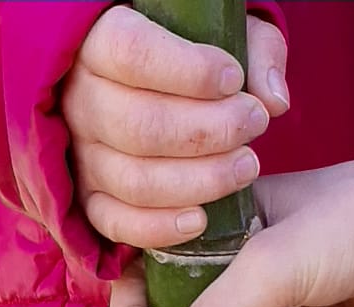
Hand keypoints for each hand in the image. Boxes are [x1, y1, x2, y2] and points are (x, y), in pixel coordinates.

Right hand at [62, 7, 288, 251]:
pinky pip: (116, 223)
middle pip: (140, 126)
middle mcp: (80, 99)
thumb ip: (252, 50)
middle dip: (208, 131)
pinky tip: (202, 219)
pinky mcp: (88, 197)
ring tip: (246, 167)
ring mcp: (81, 154)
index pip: (134, 54)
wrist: (148, 87)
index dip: (189, 72)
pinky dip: (159, 229)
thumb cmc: (188, 53)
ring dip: (199, 181)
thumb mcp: (221, 31)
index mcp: (98, 42)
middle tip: (254, 124)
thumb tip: (274, 100)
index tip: (234, 79)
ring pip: (134, 180)